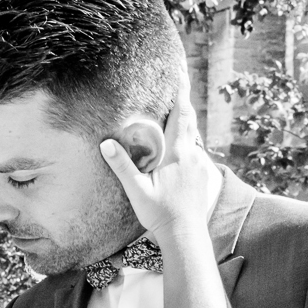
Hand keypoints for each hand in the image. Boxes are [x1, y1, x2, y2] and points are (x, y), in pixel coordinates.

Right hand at [99, 91, 210, 239]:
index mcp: (178, 153)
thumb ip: (122, 165)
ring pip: (193, 136)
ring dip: (185, 120)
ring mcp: (199, 166)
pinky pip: (194, 150)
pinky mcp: (201, 176)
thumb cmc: (160, 215)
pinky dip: (186, 139)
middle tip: (178, 79)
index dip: (181, 91)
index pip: (181, 114)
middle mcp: (192, 156)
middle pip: (190, 120)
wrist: (185, 236)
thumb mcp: (137, 190)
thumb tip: (106, 143)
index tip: (179, 71)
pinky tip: (178, 143)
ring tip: (175, 108)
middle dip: (183, 99)